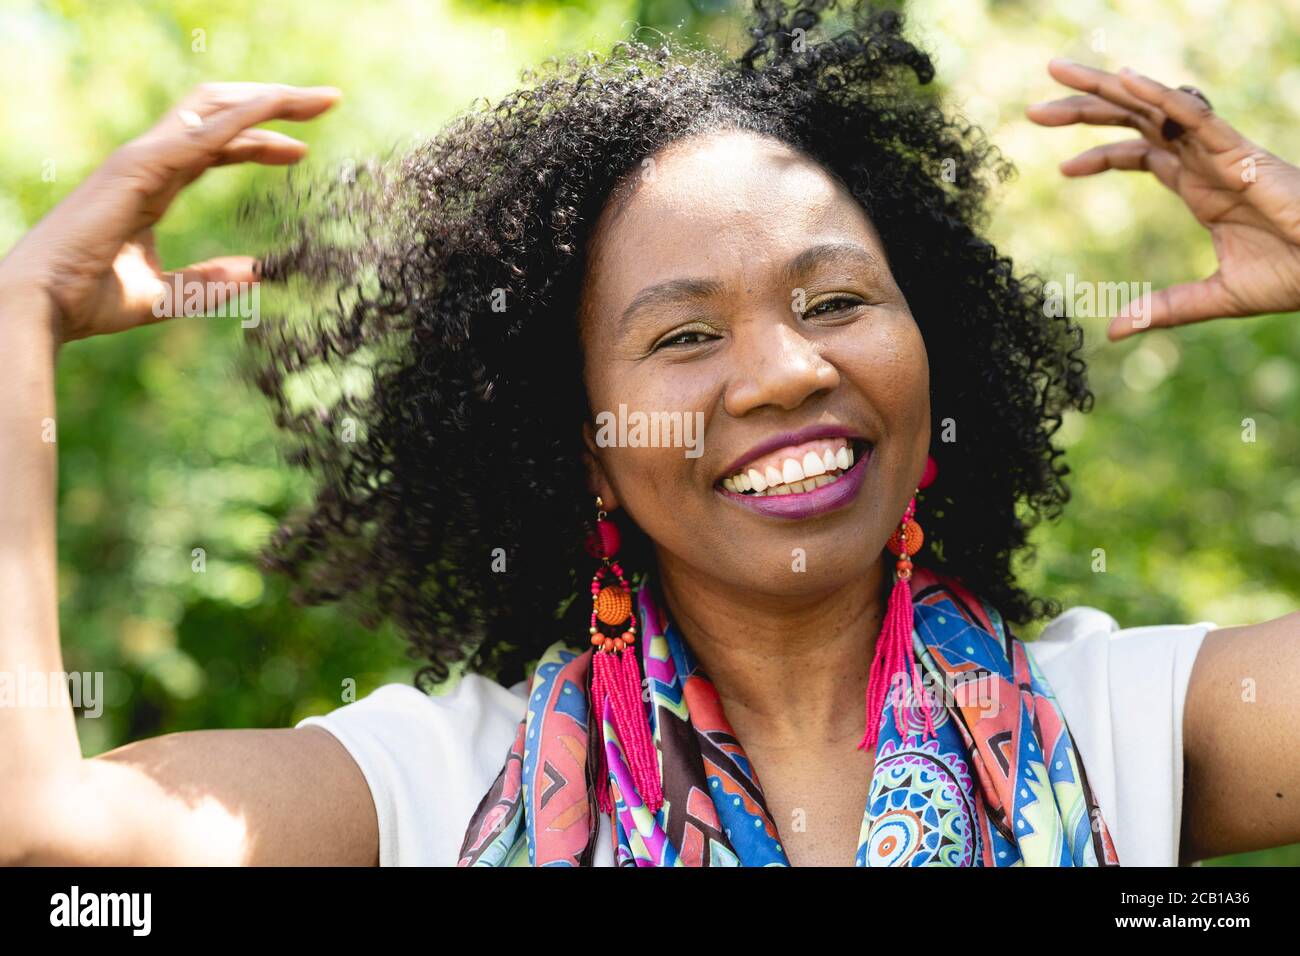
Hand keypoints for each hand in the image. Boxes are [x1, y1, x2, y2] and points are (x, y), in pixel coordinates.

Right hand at [0, 83, 339, 342]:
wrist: (44, 306)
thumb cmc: (88, 300)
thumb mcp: (169, 294)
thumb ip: (210, 281)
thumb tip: (258, 274)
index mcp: (153, 183)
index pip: (216, 145)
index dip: (260, 140)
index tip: (303, 151)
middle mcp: (149, 162)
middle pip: (220, 112)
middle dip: (273, 101)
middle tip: (326, 104)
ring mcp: (142, 159)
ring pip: (214, 107)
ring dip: (269, 98)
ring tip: (319, 100)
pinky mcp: (140, 167)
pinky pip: (202, 131)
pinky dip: (243, 115)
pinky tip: (278, 108)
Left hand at [1027, 59, 1299, 340]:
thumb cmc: (1293, 275)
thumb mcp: (1212, 297)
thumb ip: (1164, 309)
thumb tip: (1114, 333)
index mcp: (1199, 186)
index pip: (1140, 154)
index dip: (1100, 154)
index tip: (1061, 167)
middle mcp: (1204, 160)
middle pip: (1135, 120)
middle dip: (1086, 108)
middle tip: (1034, 109)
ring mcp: (1220, 152)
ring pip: (1154, 105)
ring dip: (1107, 87)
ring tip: (1059, 73)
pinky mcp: (1241, 154)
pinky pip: (1195, 116)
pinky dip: (1161, 97)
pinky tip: (1126, 82)